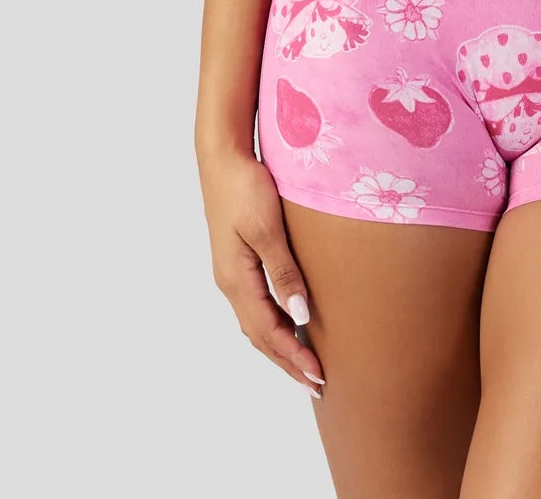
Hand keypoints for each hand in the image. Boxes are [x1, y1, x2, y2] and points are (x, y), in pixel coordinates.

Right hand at [199, 145, 325, 396]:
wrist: (222, 156)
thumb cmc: (245, 187)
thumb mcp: (267, 228)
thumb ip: (284, 271)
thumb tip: (300, 314)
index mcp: (236, 279)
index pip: (267, 331)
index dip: (292, 356)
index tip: (317, 376)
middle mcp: (230, 282)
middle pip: (260, 334)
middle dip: (287, 361)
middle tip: (316, 383)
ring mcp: (232, 272)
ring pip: (256, 322)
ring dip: (280, 345)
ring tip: (304, 364)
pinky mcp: (238, 260)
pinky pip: (256, 304)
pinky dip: (273, 324)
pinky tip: (289, 323)